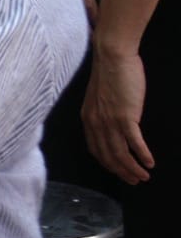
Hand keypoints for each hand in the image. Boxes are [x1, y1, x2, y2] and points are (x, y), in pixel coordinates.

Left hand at [84, 48, 153, 183]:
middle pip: (108, 156)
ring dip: (133, 169)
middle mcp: (96, 124)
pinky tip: (150, 162)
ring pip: (120, 154)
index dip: (108, 164)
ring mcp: (110, 121)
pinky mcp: (125, 117)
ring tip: (144, 176)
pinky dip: (142, 155)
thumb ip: (103, 112)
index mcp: (88, 119)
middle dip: (121, 172)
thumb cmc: (110, 73)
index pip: (96, 149)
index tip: (118, 171)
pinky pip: (134, 143)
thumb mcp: (99, 97)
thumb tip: (113, 122)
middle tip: (134, 181)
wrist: (112, 56)